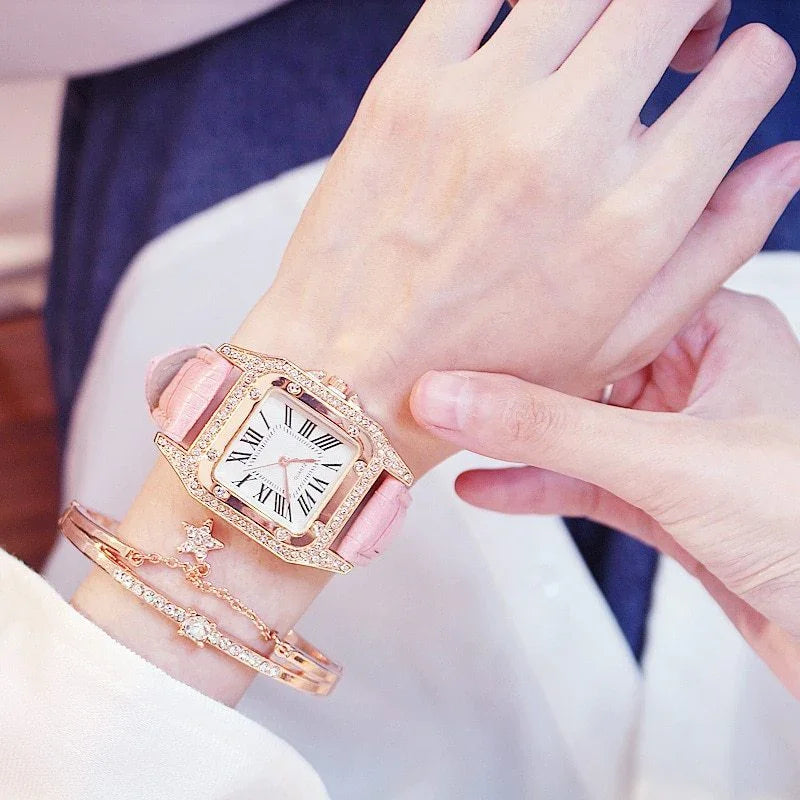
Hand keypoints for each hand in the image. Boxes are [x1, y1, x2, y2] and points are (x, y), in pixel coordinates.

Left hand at [235, 0, 798, 476]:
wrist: (347, 374)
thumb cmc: (480, 370)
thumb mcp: (617, 341)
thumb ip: (717, 247)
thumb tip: (783, 160)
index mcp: (630, 220)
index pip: (750, 74)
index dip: (749, 70)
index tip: (719, 87)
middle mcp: (563, 149)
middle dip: (692, 4)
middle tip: (674, 40)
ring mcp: (479, 107)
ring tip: (598, 36)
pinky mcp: (406, 86)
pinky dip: (515, 2)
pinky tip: (519, 38)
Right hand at [409, 289, 799, 695]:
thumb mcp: (665, 459)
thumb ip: (549, 430)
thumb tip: (446, 396)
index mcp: (722, 334)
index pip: (612, 302)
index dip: (538, 308)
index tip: (467, 314)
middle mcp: (701, 382)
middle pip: (588, 369)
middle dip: (517, 380)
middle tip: (437, 375)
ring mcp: (682, 447)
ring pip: (583, 432)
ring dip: (519, 442)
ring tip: (442, 434)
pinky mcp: (671, 504)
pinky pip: (591, 485)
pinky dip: (540, 489)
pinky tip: (484, 489)